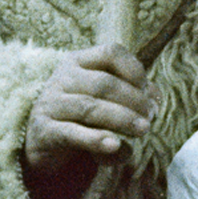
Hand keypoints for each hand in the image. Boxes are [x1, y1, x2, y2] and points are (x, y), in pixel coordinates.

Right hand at [24, 44, 160, 176]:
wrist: (42, 144)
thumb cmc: (81, 115)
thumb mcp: (105, 100)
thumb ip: (131, 95)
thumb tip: (155, 99)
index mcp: (79, 60)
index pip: (111, 52)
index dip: (134, 69)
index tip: (148, 90)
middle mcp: (62, 77)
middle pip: (104, 83)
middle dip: (133, 100)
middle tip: (150, 117)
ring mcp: (50, 103)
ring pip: (90, 107)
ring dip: (122, 119)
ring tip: (143, 130)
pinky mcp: (43, 130)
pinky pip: (72, 133)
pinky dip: (95, 139)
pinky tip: (115, 145)